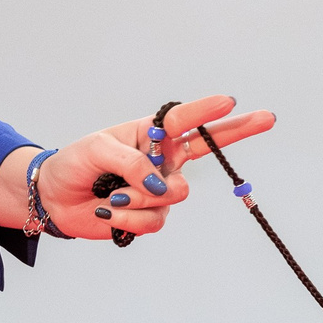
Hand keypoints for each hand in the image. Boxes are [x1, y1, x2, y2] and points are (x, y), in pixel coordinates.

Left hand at [0, 95, 278, 240]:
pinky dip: (130, 219)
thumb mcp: (97, 150)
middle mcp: (162, 160)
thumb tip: (160, 186)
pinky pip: (156, 221)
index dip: (208, 111)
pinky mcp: (152, 217)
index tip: (230, 101)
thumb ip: (133, 163)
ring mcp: (160, 190)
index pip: (184, 120)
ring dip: (138, 198)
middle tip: (268, 117)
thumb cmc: (74, 164)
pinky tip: (110, 213)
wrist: (54, 199)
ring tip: (111, 197)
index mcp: (149, 134)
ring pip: (175, 195)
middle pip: (209, 148)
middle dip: (239, 131)